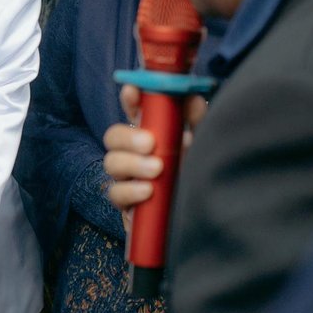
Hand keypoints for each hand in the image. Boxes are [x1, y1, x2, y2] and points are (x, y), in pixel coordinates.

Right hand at [103, 85, 208, 222]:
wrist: (199, 222)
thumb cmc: (195, 178)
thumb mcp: (201, 148)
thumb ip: (197, 124)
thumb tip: (193, 99)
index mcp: (152, 135)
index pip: (134, 111)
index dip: (130, 99)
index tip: (133, 91)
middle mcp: (134, 154)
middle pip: (113, 136)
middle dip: (127, 136)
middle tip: (150, 143)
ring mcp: (126, 178)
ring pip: (111, 163)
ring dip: (132, 164)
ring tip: (157, 170)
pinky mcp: (125, 204)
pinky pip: (115, 193)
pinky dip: (130, 190)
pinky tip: (148, 191)